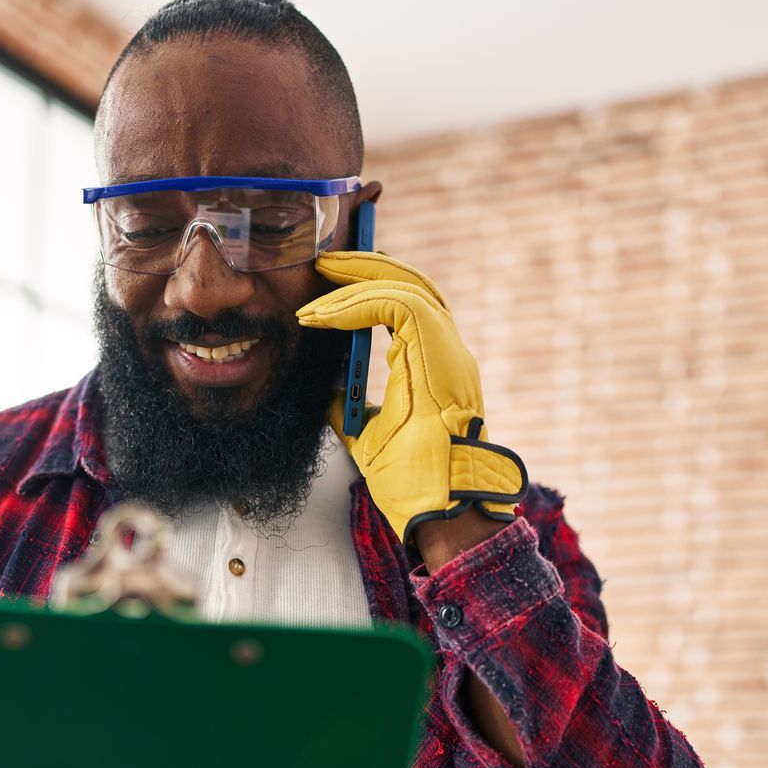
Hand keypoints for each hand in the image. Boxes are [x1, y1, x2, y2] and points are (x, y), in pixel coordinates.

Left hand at [296, 251, 526, 546]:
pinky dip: (358, 305)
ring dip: (358, 279)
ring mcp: (449, 351)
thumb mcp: (367, 435)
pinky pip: (399, 307)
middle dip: (365, 267)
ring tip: (319, 278)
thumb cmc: (412, 480)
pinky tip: (324, 315)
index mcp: (435, 366)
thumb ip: (350, 405)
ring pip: (407, 287)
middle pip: (411, 285)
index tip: (330, 284)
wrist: (440, 505)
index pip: (407, 307)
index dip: (369, 289)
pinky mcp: (440, 354)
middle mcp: (448, 351)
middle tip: (323, 261)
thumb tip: (324, 387)